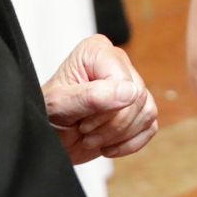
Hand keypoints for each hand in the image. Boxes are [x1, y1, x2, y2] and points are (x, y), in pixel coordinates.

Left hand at [43, 35, 158, 161]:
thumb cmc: (46, 115)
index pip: (123, 81)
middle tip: (85, 131)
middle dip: (112, 125)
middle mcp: (116, 62)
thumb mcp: (59, 105)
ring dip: (119, 135)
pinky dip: (129, 143)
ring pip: (147, 112)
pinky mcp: (137, 108)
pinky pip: (150, 126)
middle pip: (137, 97)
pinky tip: (107, 144)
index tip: (83, 119)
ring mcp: (129, 85)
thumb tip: (130, 92)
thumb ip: (91, 96)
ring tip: (93, 137)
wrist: (47, 138)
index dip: (107, 108)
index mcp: (96, 52)